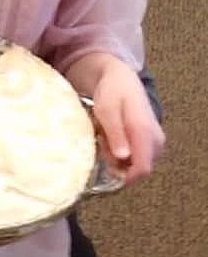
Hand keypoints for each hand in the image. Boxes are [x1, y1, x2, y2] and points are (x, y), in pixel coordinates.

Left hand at [69, 54, 164, 184]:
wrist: (121, 78)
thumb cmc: (111, 92)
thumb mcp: (106, 110)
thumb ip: (116, 133)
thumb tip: (124, 158)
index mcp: (145, 132)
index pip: (142, 168)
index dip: (124, 178)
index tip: (104, 172)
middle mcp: (155, 140)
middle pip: (138, 169)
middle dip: (117, 165)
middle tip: (100, 144)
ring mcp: (154, 141)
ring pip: (136, 163)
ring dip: (117, 157)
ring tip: (103, 136)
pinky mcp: (150, 141)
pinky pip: (136, 156)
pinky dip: (121, 152)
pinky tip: (109, 138)